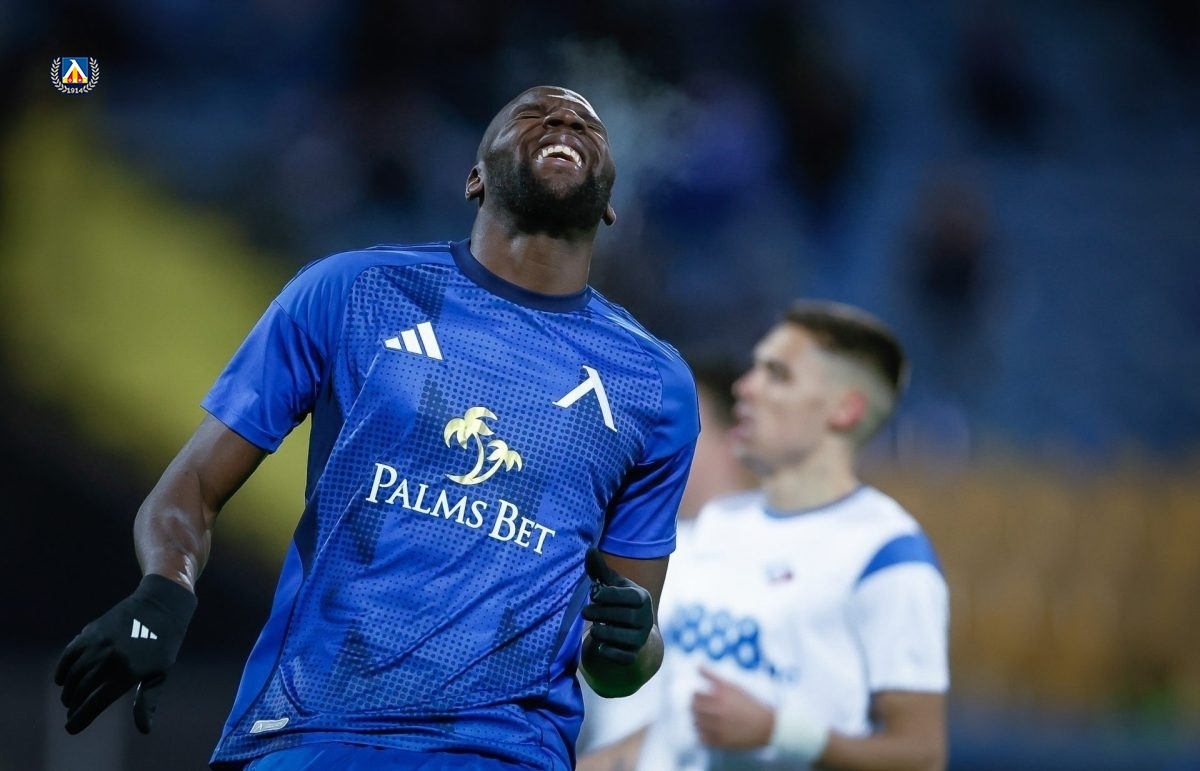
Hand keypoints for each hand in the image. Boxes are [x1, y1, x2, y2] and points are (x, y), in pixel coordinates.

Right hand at [54, 575, 196, 733]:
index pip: (95, 704)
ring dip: (68, 690)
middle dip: (74, 706)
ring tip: (70, 699)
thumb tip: (144, 730)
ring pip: (73, 674)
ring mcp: (98, 644)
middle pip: (81, 690)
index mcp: (127, 674)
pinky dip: (62, 669)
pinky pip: (69, 654)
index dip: (80, 719)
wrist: (160, 607)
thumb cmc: (163, 645)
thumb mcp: (160, 674)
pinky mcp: (91, 632)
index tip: (71, 728)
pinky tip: (61, 679)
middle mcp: (110, 660)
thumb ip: (146, 702)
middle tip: (73, 713)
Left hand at [581, 547, 653, 664]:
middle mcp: (645, 619)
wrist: (630, 631)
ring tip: (593, 628)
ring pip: (624, 638)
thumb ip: (600, 570)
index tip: (594, 595)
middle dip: (602, 614)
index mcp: (642, 598)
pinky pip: (624, 657)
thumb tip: (589, 550)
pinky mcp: (633, 655)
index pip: (631, 597)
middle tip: (584, 612)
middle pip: (626, 617)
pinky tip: (600, 646)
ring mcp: (640, 638)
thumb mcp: (611, 586)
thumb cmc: (616, 602)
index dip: (612, 596)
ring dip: (605, 633)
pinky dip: (611, 652)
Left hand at [691, 666, 774, 749]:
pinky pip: (701, 738)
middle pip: (693, 707)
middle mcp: (718, 708)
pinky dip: (702, 734)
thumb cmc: (749, 703)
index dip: (696, 695)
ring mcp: (719, 725)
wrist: (765, 725)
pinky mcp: (721, 741)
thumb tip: (697, 665)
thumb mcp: (733, 686)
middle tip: (700, 707)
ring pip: (695, 722)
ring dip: (697, 719)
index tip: (700, 697)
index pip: (695, 694)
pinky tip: (708, 730)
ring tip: (704, 718)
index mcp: (721, 693)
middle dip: (694, 706)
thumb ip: (713, 676)